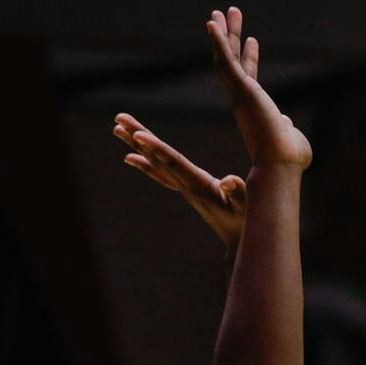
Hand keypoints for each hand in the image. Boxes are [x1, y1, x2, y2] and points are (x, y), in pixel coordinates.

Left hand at [113, 114, 246, 251]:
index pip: (175, 164)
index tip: (137, 134)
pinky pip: (161, 175)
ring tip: (117, 127)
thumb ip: (239, 194)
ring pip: (156, 163)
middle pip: (158, 159)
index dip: (157, 148)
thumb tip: (228, 180)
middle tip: (118, 119)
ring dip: (137, 145)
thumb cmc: (248, 225)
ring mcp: (185, 189)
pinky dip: (146, 164)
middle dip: (139, 138)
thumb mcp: (248, 209)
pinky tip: (131, 157)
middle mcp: (187, 187)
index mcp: (200, 187)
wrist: (241, 245)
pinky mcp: (189, 191)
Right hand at [205, 6, 310, 171]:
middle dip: (230, 37)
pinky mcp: (241, 90)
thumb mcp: (289, 136)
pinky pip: (226, 62)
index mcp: (253, 107)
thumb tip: (285, 122)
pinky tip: (212, 24)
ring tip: (223, 11)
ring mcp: (240, 93)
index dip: (249, 57)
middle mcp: (242, 98)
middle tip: (225, 15)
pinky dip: (218, 42)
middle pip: (231, 61)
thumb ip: (285, 125)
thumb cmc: (288, 158)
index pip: (249, 77)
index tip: (252, 40)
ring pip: (226, 56)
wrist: (282, 163)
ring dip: (224, 33)